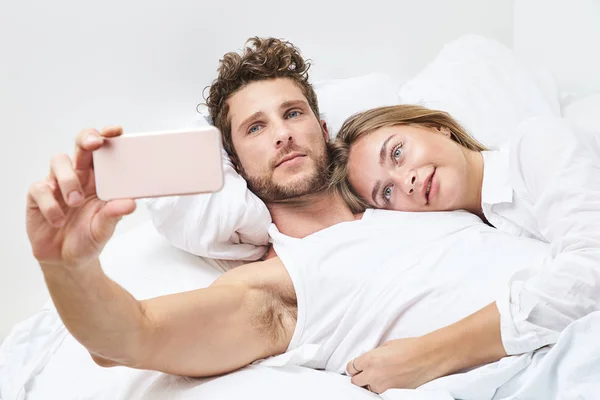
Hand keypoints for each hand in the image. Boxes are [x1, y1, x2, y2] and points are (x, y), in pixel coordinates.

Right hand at [26, 126, 135, 268]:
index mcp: (99, 179)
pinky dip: (50, 204)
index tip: (117, 132)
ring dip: (68, 179)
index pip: (103, 152)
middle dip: (87, 139)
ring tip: (75, 202)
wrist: (67, 260)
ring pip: (59, 161)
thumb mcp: (105, 229)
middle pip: (80, 145)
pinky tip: (57, 220)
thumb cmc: (89, 237)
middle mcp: (78, 176)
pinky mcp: (38, 196)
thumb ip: (114, 215)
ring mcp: (57, 184)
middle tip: (94, 144)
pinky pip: (40, 187)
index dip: (108, 137)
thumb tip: (130, 203)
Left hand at [346, 336, 448, 393]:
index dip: (354, 367)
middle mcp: (372, 374)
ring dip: (371, 383)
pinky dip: (382, 388)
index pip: (351, 368)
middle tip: (366, 372)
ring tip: (382, 376)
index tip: (357, 366)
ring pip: (368, 388)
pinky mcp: (391, 393)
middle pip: (355, 381)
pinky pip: (380, 393)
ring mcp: (382, 386)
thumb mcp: (386, 346)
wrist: (427, 357)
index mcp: (369, 359)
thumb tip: (368, 360)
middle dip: (360, 376)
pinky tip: (389, 380)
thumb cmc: (410, 348)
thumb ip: (373, 355)